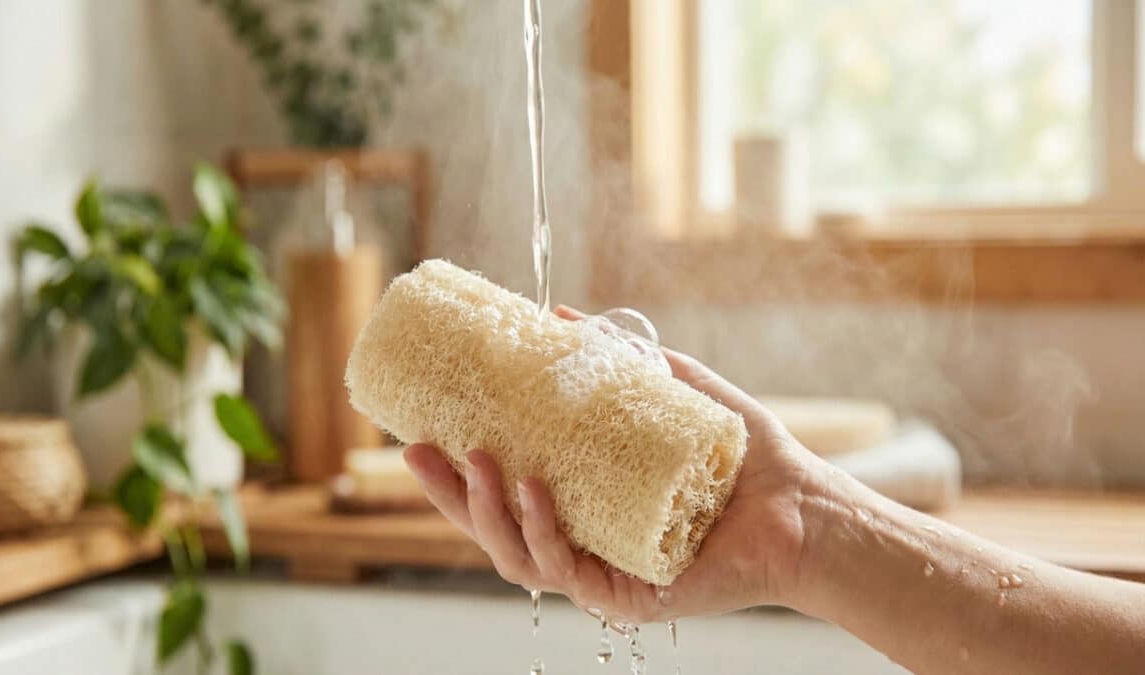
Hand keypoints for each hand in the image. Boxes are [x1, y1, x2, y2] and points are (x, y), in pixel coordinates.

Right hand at [404, 305, 823, 624]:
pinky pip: (566, 570)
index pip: (503, 495)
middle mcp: (583, 543)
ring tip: (477, 459)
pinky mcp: (624, 596)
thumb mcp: (670, 392)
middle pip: (493, 530)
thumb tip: (556, 317)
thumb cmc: (740, 458)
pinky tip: (535, 491)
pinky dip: (544, 532)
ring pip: (517, 557)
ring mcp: (600, 574)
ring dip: (486, 511)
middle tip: (418, 451)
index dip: (455, 473)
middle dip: (449, 496)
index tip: (420, 432)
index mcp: (583, 505)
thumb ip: (618, 362)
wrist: (801, 504)